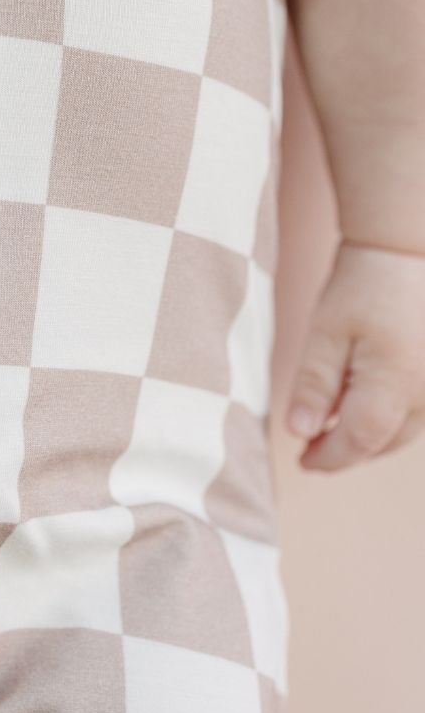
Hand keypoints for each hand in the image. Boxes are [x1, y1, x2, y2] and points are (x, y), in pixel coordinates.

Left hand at [286, 239, 424, 470]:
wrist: (405, 252)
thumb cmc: (363, 285)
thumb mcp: (326, 331)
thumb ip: (314, 384)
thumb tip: (299, 432)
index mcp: (395, 384)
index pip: (359, 442)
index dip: (329, 458)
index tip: (302, 461)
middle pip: (382, 443)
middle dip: (345, 452)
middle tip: (310, 448)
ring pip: (401, 433)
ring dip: (366, 438)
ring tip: (329, 429)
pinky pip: (414, 415)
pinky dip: (386, 420)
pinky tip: (359, 406)